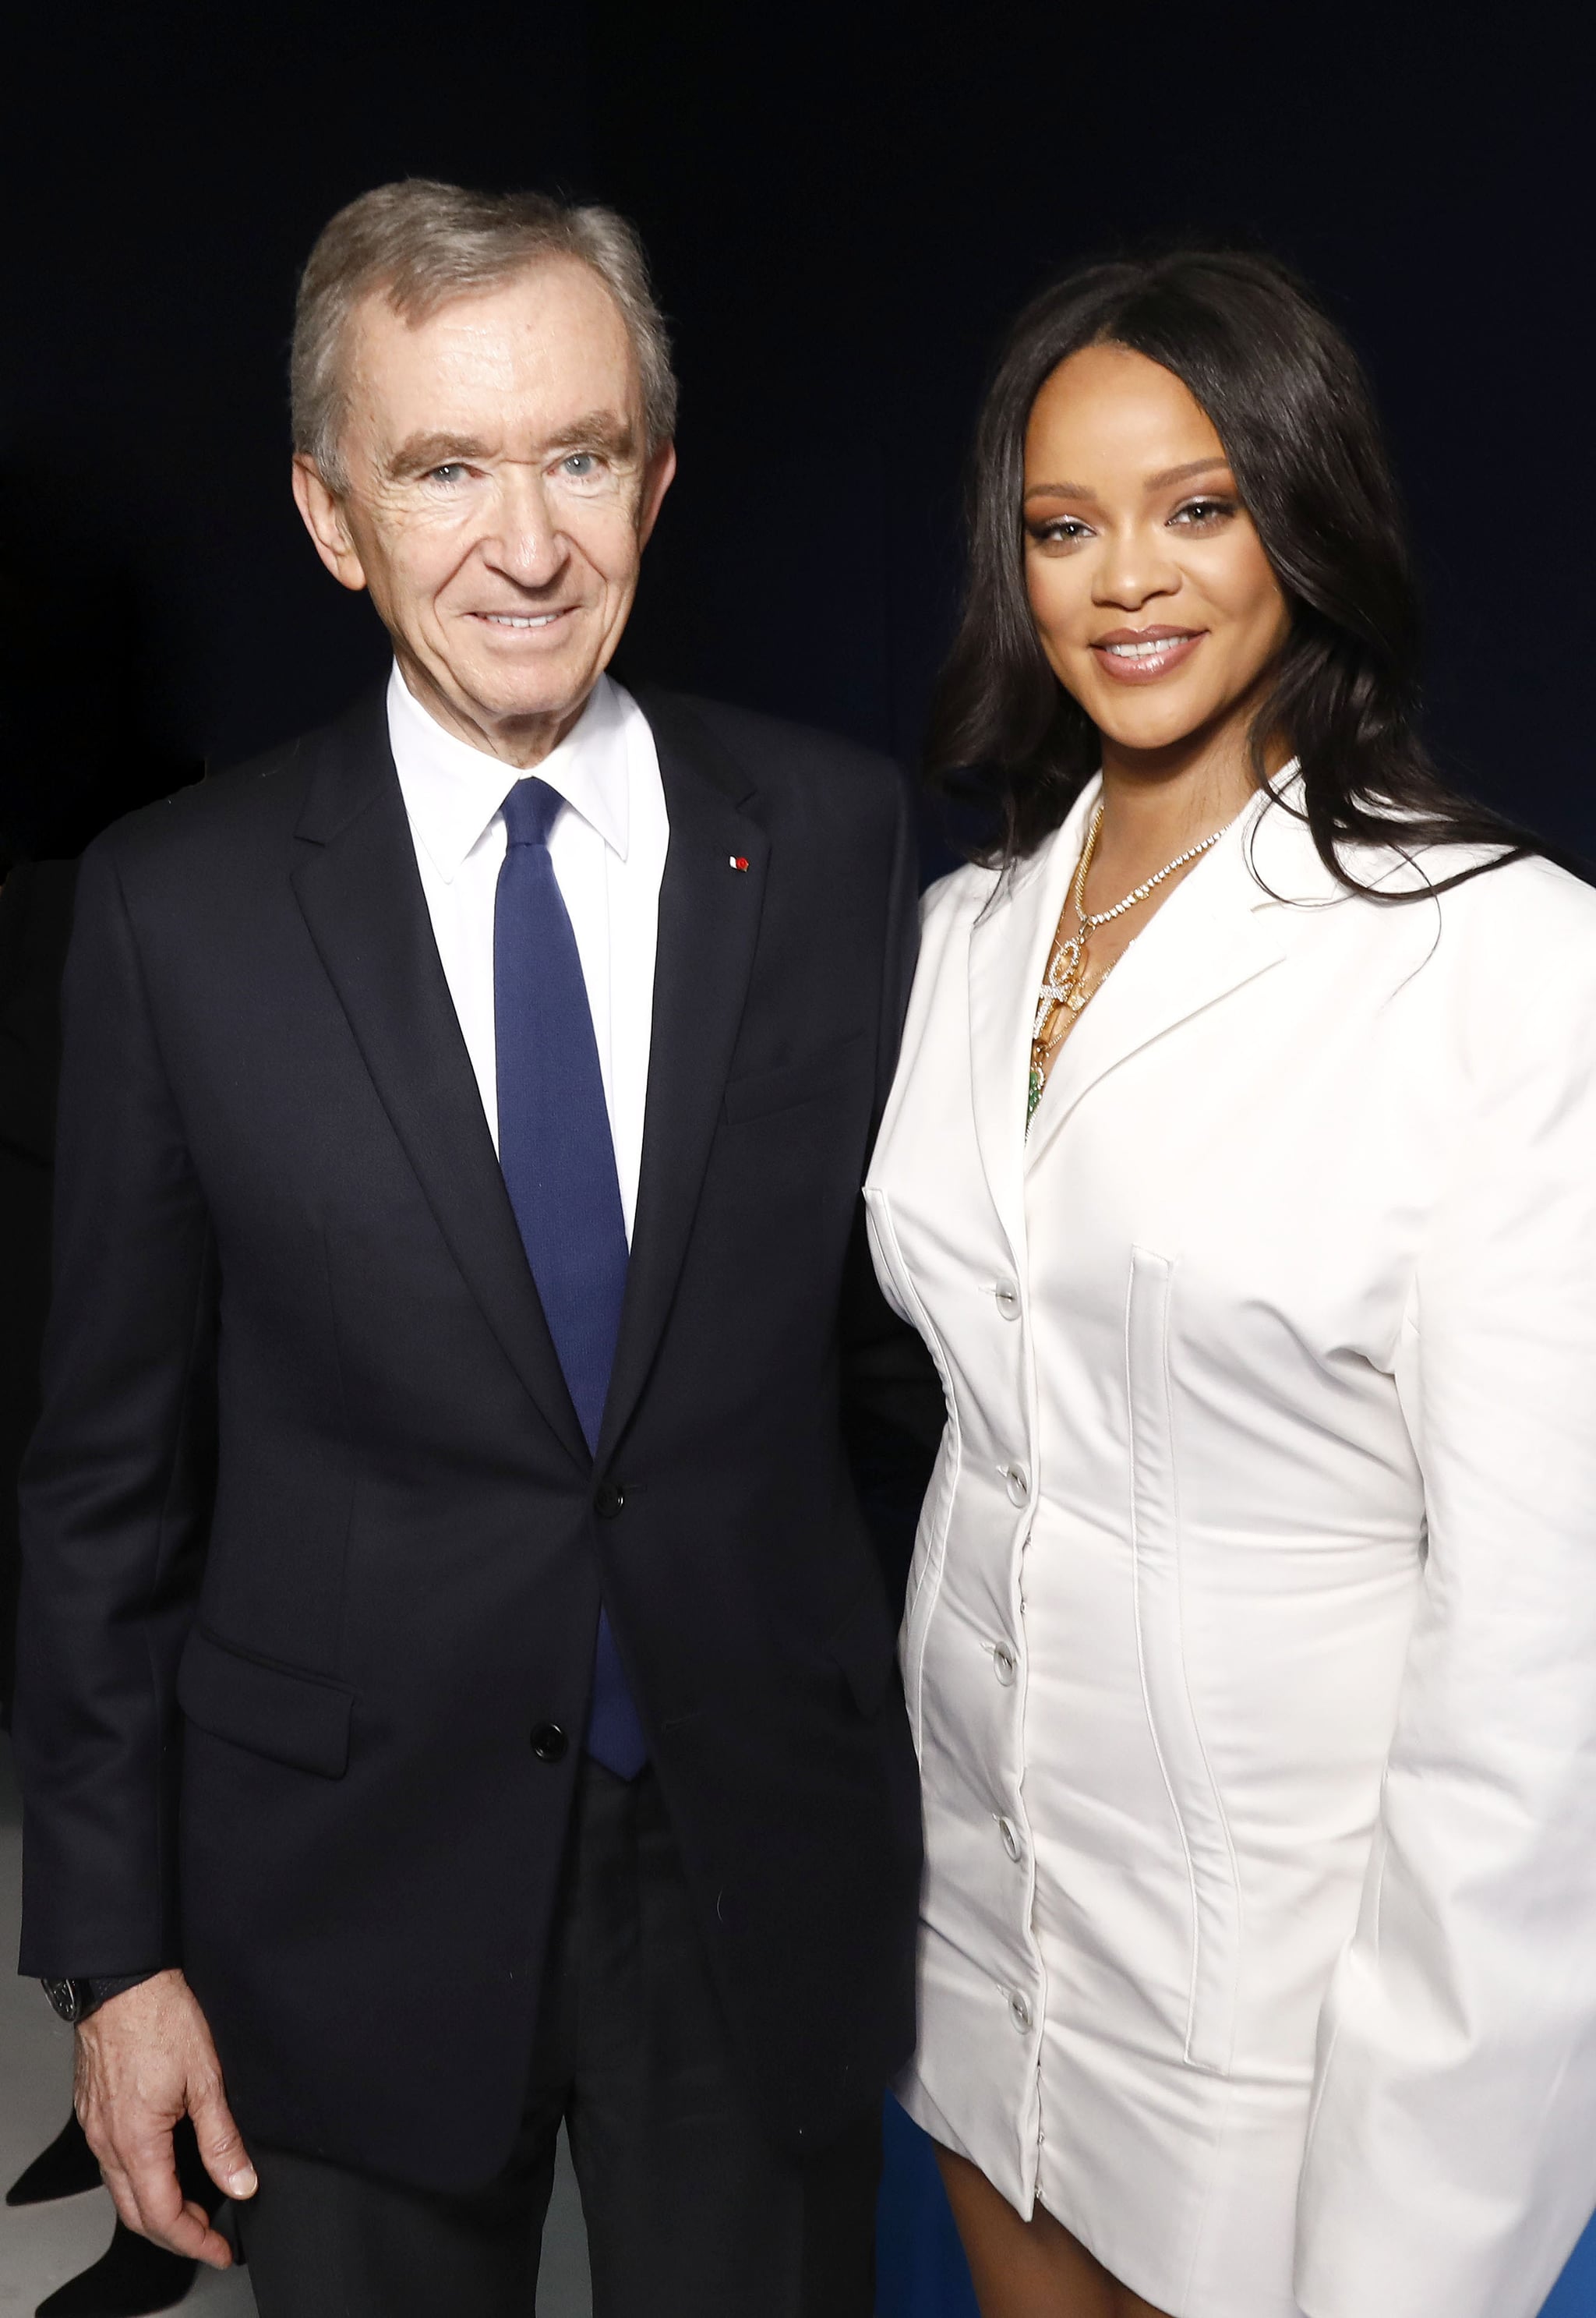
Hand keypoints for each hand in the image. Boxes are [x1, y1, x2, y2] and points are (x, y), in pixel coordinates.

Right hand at [74, 1967, 255, 2266]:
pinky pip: (112, 2162)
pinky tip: (164, 2168)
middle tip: (210, 2236)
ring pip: (122, 2190)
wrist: (123, 1979)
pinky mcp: (93, 2111)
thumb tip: (240, 2182)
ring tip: (194, 2206)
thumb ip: (222, 2138)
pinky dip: (140, 2180)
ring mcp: (96, 2127)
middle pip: (137, 2214)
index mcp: (136, 2141)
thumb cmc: (161, 2017)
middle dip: (175, 2233)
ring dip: (157, 2208)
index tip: (220, 2250)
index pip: (162, 2216)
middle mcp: (108, 2141)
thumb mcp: (207, 2078)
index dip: (194, 2241)